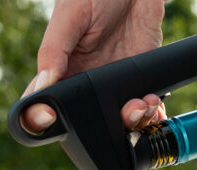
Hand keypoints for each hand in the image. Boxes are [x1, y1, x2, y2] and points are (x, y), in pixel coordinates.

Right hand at [21, 0, 166, 132]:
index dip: (45, 121)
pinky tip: (154, 106)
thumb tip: (42, 87)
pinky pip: (144, 110)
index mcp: (60, 70)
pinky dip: (151, 116)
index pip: (45, 105)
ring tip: (143, 103)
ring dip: (133, 122)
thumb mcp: (69, 16)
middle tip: (122, 110)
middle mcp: (85, 83)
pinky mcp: (139, 81)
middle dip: (104, 127)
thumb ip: (53, 51)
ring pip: (118, 122)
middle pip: (87, 123)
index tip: (54, 119)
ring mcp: (113, 85)